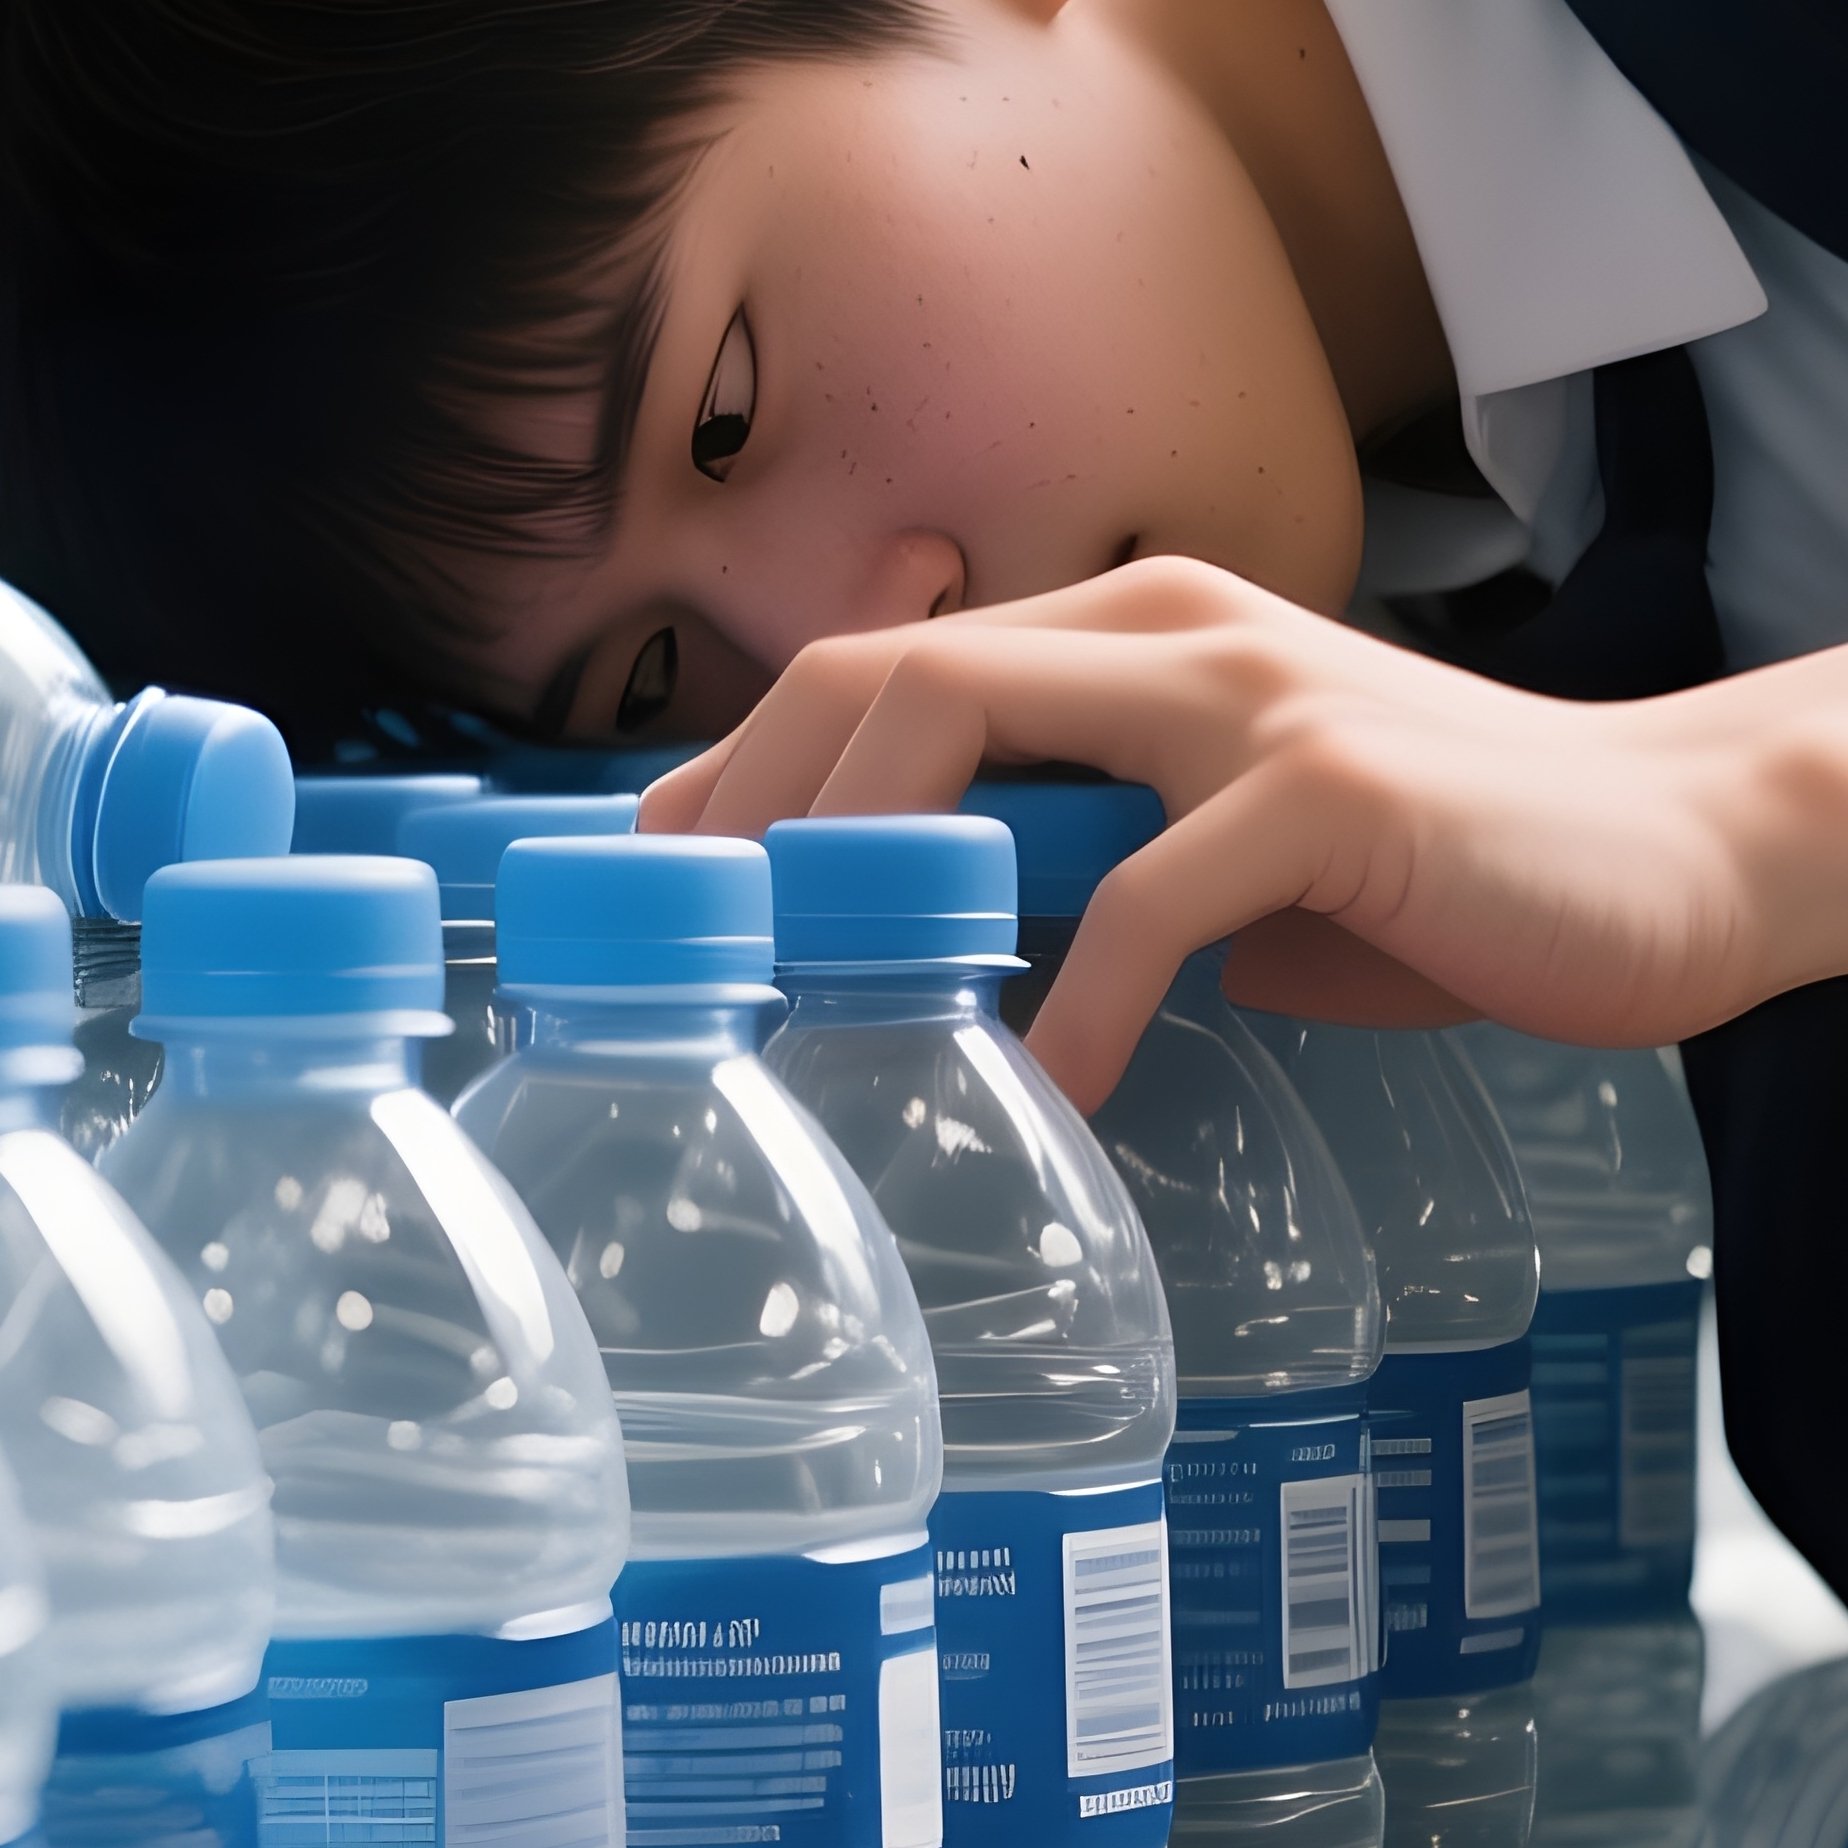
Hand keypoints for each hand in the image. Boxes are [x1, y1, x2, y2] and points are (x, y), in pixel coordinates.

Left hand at [639, 556, 1808, 1114]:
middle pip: (890, 674)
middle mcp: (1169, 630)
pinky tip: (1061, 1095)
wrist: (1666, 849)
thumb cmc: (1429, 862)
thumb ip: (1100, 857)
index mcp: (1131, 632)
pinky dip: (1081, 1006)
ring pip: (979, 731)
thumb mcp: (1228, 843)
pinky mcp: (1330, 789)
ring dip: (867, 878)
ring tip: (810, 1006)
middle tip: (699, 949)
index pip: (887, 664)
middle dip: (764, 809)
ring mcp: (1248, 696)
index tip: (673, 876)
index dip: (755, 763)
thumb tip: (952, 948)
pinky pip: (1149, 897)